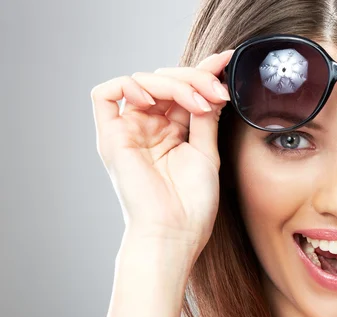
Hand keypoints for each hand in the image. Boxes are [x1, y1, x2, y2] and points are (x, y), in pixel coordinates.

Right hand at [90, 50, 233, 253]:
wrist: (175, 232)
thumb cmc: (193, 203)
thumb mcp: (206, 152)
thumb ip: (205, 117)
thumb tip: (213, 85)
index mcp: (172, 132)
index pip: (183, 90)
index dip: (203, 72)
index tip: (227, 61)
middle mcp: (149, 127)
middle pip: (166, 81)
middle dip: (196, 78)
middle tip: (219, 92)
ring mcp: (129, 130)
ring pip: (144, 81)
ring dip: (176, 84)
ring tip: (200, 102)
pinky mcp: (110, 135)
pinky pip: (106, 94)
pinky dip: (131, 85)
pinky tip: (155, 98)